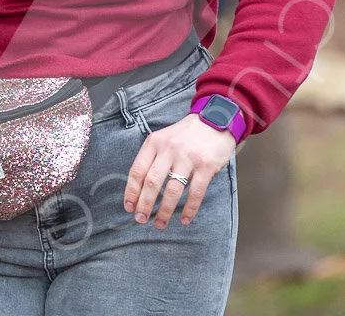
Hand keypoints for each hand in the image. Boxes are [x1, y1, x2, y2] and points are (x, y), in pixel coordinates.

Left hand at [123, 113, 236, 228]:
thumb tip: (140, 189)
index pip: (137, 170)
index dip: (131, 191)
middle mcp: (169, 149)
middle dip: (144, 204)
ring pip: (172, 190)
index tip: (129, 207)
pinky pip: (195, 193)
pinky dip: (189, 209)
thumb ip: (152, 158)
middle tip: (141, 220)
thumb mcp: (163, 139)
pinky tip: (184, 219)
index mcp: (154, 143)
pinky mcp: (206, 166)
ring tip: (159, 224)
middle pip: (151, 182)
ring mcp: (188, 158)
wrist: (215, 120)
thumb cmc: (186, 135)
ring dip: (164, 211)